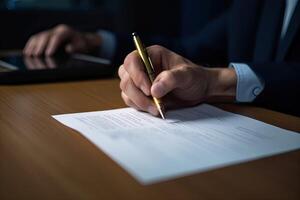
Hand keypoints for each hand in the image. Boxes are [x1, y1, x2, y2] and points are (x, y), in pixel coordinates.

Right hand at [23, 24, 101, 55]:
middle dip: (40, 46)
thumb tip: (68, 49)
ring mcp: (50, 32)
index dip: (52, 45)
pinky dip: (30, 45)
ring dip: (32, 46)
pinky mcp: (46, 36)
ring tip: (29, 55)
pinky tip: (26, 52)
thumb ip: (76, 47)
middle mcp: (56, 30)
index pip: (57, 37)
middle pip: (45, 36)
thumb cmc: (82, 44)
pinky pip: (35, 39)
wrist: (81, 39)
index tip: (48, 54)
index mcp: (66, 31)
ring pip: (38, 37)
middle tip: (36, 55)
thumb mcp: (82, 46)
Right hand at [118, 45, 236, 115]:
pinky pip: (131, 100)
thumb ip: (171, 79)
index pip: (133, 61)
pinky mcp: (140, 93)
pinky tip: (154, 109)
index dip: (136, 75)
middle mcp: (142, 66)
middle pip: (126, 77)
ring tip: (156, 109)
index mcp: (152, 55)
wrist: (199, 90)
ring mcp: (140, 80)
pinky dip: (140, 106)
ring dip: (139, 102)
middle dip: (137, 93)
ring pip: (126, 90)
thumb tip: (154, 90)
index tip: (149, 90)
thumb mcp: (187, 75)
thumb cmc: (194, 78)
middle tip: (153, 103)